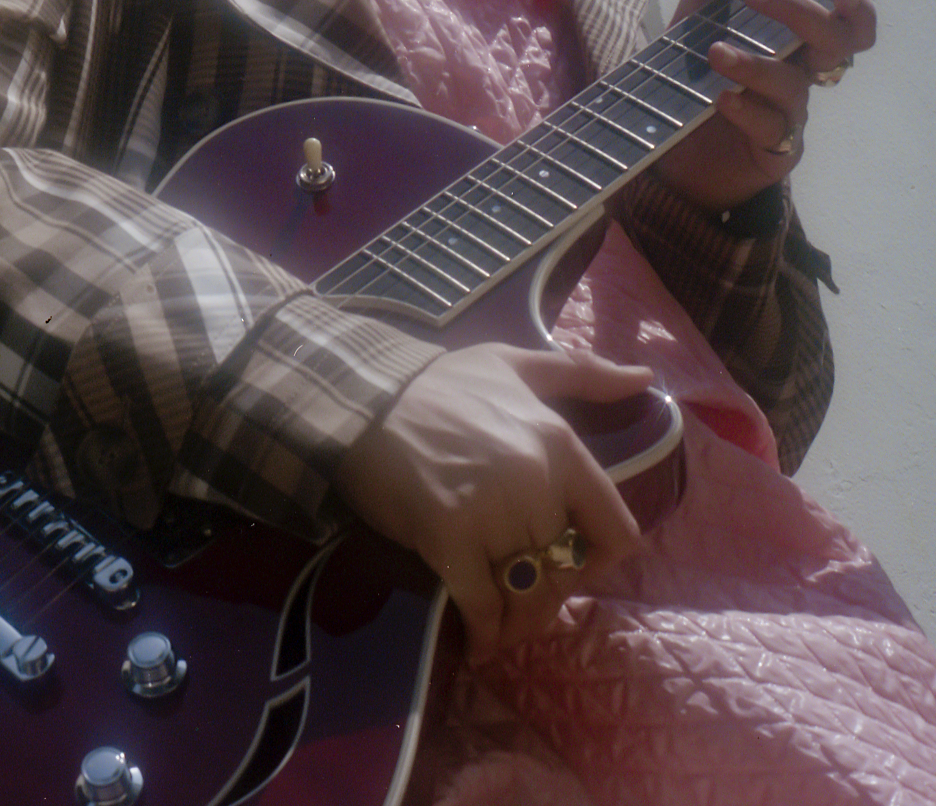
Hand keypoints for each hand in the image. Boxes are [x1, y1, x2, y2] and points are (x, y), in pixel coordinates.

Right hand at [332, 343, 649, 660]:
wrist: (361, 397)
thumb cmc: (439, 383)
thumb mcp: (515, 363)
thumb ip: (582, 373)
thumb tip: (644, 379)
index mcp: (560, 443)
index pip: (616, 530)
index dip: (598, 558)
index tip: (568, 559)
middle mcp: (537, 480)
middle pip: (566, 569)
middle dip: (547, 587)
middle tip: (520, 590)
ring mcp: (493, 511)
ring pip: (529, 594)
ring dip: (518, 619)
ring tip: (501, 623)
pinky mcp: (448, 537)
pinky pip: (483, 605)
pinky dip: (484, 632)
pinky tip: (476, 641)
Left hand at [654, 0, 876, 210]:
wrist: (670, 159)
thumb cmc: (691, 90)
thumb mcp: (688, 35)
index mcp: (790, 48)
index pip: (842, 27)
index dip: (856, 11)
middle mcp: (799, 78)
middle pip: (831, 44)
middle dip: (800, 14)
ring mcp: (790, 117)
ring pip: (794, 85)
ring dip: (757, 64)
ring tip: (716, 53)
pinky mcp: (775, 152)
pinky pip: (771, 128)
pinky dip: (748, 110)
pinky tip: (724, 98)